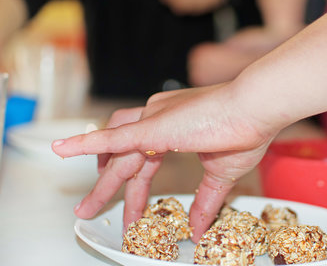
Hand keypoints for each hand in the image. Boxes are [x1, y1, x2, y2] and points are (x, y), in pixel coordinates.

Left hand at [52, 84, 277, 240]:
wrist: (257, 108)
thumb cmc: (246, 130)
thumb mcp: (220, 174)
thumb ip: (204, 200)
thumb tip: (198, 227)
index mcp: (173, 127)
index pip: (144, 161)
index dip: (137, 190)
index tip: (136, 212)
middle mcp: (158, 119)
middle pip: (123, 157)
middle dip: (110, 188)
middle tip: (93, 211)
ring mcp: (154, 120)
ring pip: (116, 153)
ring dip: (101, 182)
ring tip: (86, 209)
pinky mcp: (154, 127)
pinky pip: (111, 136)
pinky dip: (85, 143)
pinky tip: (61, 149)